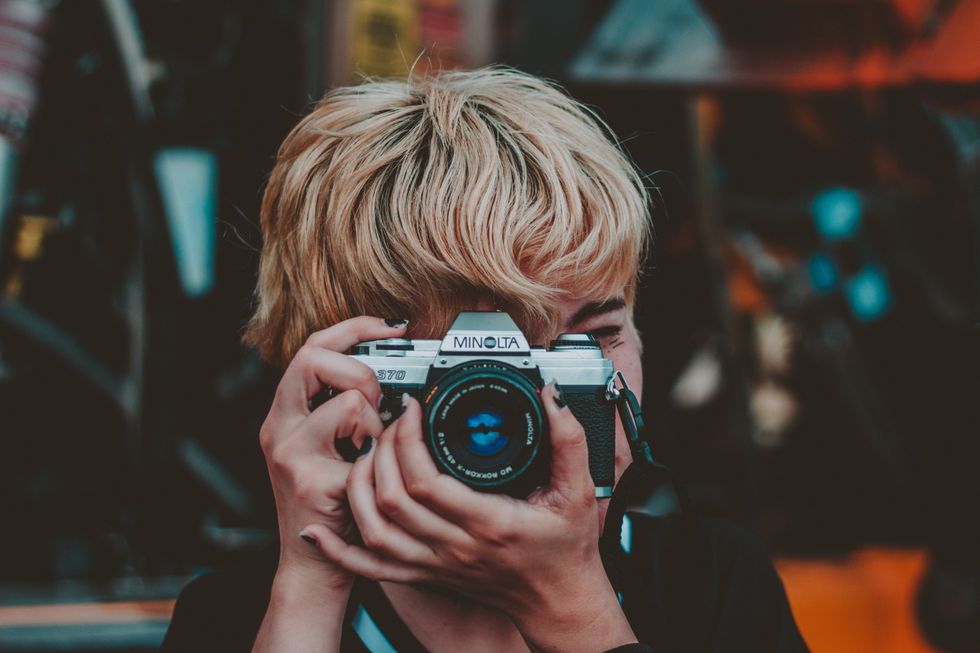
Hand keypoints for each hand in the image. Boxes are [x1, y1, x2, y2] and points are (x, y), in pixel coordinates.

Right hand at [258, 316, 406, 584]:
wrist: (314, 564)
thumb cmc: (332, 501)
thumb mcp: (329, 445)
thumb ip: (345, 406)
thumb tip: (392, 371)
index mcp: (286, 412)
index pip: (313, 346)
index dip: (354, 327)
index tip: (392, 327)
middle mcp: (279, 427)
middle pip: (314, 358)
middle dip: (361, 372)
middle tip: (377, 402)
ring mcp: (291, 454)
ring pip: (348, 400)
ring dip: (377, 420)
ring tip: (373, 446)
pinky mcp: (312, 481)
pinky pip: (366, 447)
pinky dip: (380, 455)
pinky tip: (372, 473)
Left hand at [302, 383, 636, 651]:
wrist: (558, 600)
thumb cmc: (567, 547)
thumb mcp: (579, 489)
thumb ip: (568, 439)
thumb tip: (548, 397)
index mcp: (488, 522)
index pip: (427, 481)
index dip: (408, 439)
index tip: (411, 406)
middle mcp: (455, 547)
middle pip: (391, 501)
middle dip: (382, 451)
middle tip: (389, 419)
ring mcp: (435, 564)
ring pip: (374, 531)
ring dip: (358, 488)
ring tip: (366, 452)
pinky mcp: (425, 575)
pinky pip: (371, 567)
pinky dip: (339, 549)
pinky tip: (319, 529)